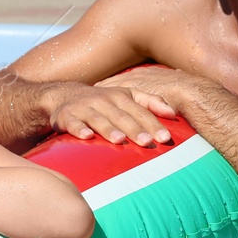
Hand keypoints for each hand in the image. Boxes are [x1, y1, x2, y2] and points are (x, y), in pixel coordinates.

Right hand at [45, 81, 173, 145]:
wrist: (64, 94)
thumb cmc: (103, 100)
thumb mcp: (126, 95)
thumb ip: (150, 102)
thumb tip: (173, 113)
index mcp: (120, 96)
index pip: (140, 111)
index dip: (153, 124)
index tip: (165, 138)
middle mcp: (103, 101)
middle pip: (121, 116)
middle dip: (135, 129)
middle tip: (148, 143)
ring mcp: (84, 108)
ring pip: (98, 119)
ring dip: (109, 129)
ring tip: (120, 141)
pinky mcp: (67, 117)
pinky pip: (73, 124)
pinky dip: (79, 129)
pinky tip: (86, 137)